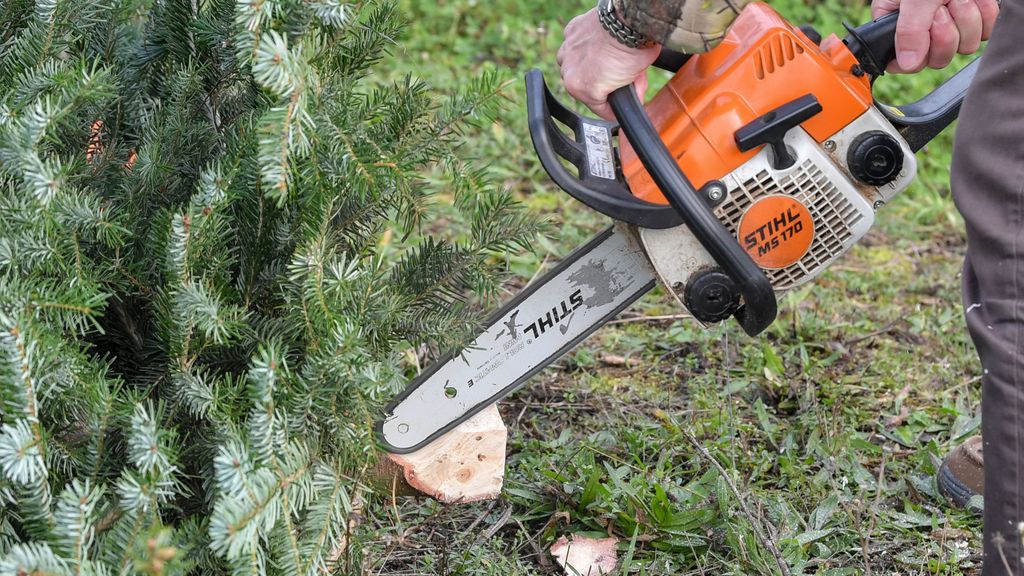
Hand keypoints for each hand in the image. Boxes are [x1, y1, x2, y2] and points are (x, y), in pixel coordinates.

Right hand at [557, 8, 659, 120]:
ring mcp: (567, 50)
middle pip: (585, 87)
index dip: (613, 107)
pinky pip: (574, 46)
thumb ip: (631, 90)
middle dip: (602, 85)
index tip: (622, 103)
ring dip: (588, 66)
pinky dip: (584, 47)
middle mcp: (568, 71)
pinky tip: (598, 46)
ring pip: (575, 66)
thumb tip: (634, 95)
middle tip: (620, 78)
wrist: (631, 22)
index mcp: (581, 88)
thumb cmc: (634, 50)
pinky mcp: (571, 31)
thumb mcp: (637, 79)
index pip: (598, 107)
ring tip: (607, 61)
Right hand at [872, 0, 998, 72]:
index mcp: (895, 23)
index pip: (903, 61)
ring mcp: (951, 25)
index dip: (917, 53)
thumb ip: (909, 30)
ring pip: (963, 46)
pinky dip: (984, 13)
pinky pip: (985, 32)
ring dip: (966, 18)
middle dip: (945, 32)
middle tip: (943, 7)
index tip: (924, 31)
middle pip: (936, 58)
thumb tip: (906, 64)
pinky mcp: (975, 20)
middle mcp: (922, 28)